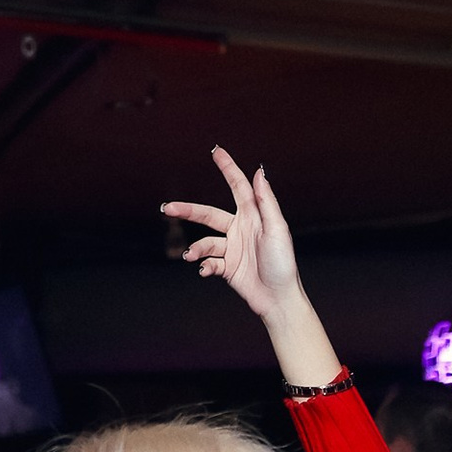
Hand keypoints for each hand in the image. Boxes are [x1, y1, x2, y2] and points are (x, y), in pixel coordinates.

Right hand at [161, 150, 305, 324]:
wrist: (280, 300)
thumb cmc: (283, 264)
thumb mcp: (277, 229)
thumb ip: (266, 201)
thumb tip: (259, 172)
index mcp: (253, 216)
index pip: (238, 186)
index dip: (227, 168)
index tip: (216, 151)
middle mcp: (241, 229)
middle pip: (208, 214)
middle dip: (187, 211)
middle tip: (168, 208)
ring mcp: (233, 249)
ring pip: (206, 242)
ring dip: (196, 249)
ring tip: (191, 256)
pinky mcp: (228, 268)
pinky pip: (210, 263)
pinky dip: (205, 266)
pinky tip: (206, 271)